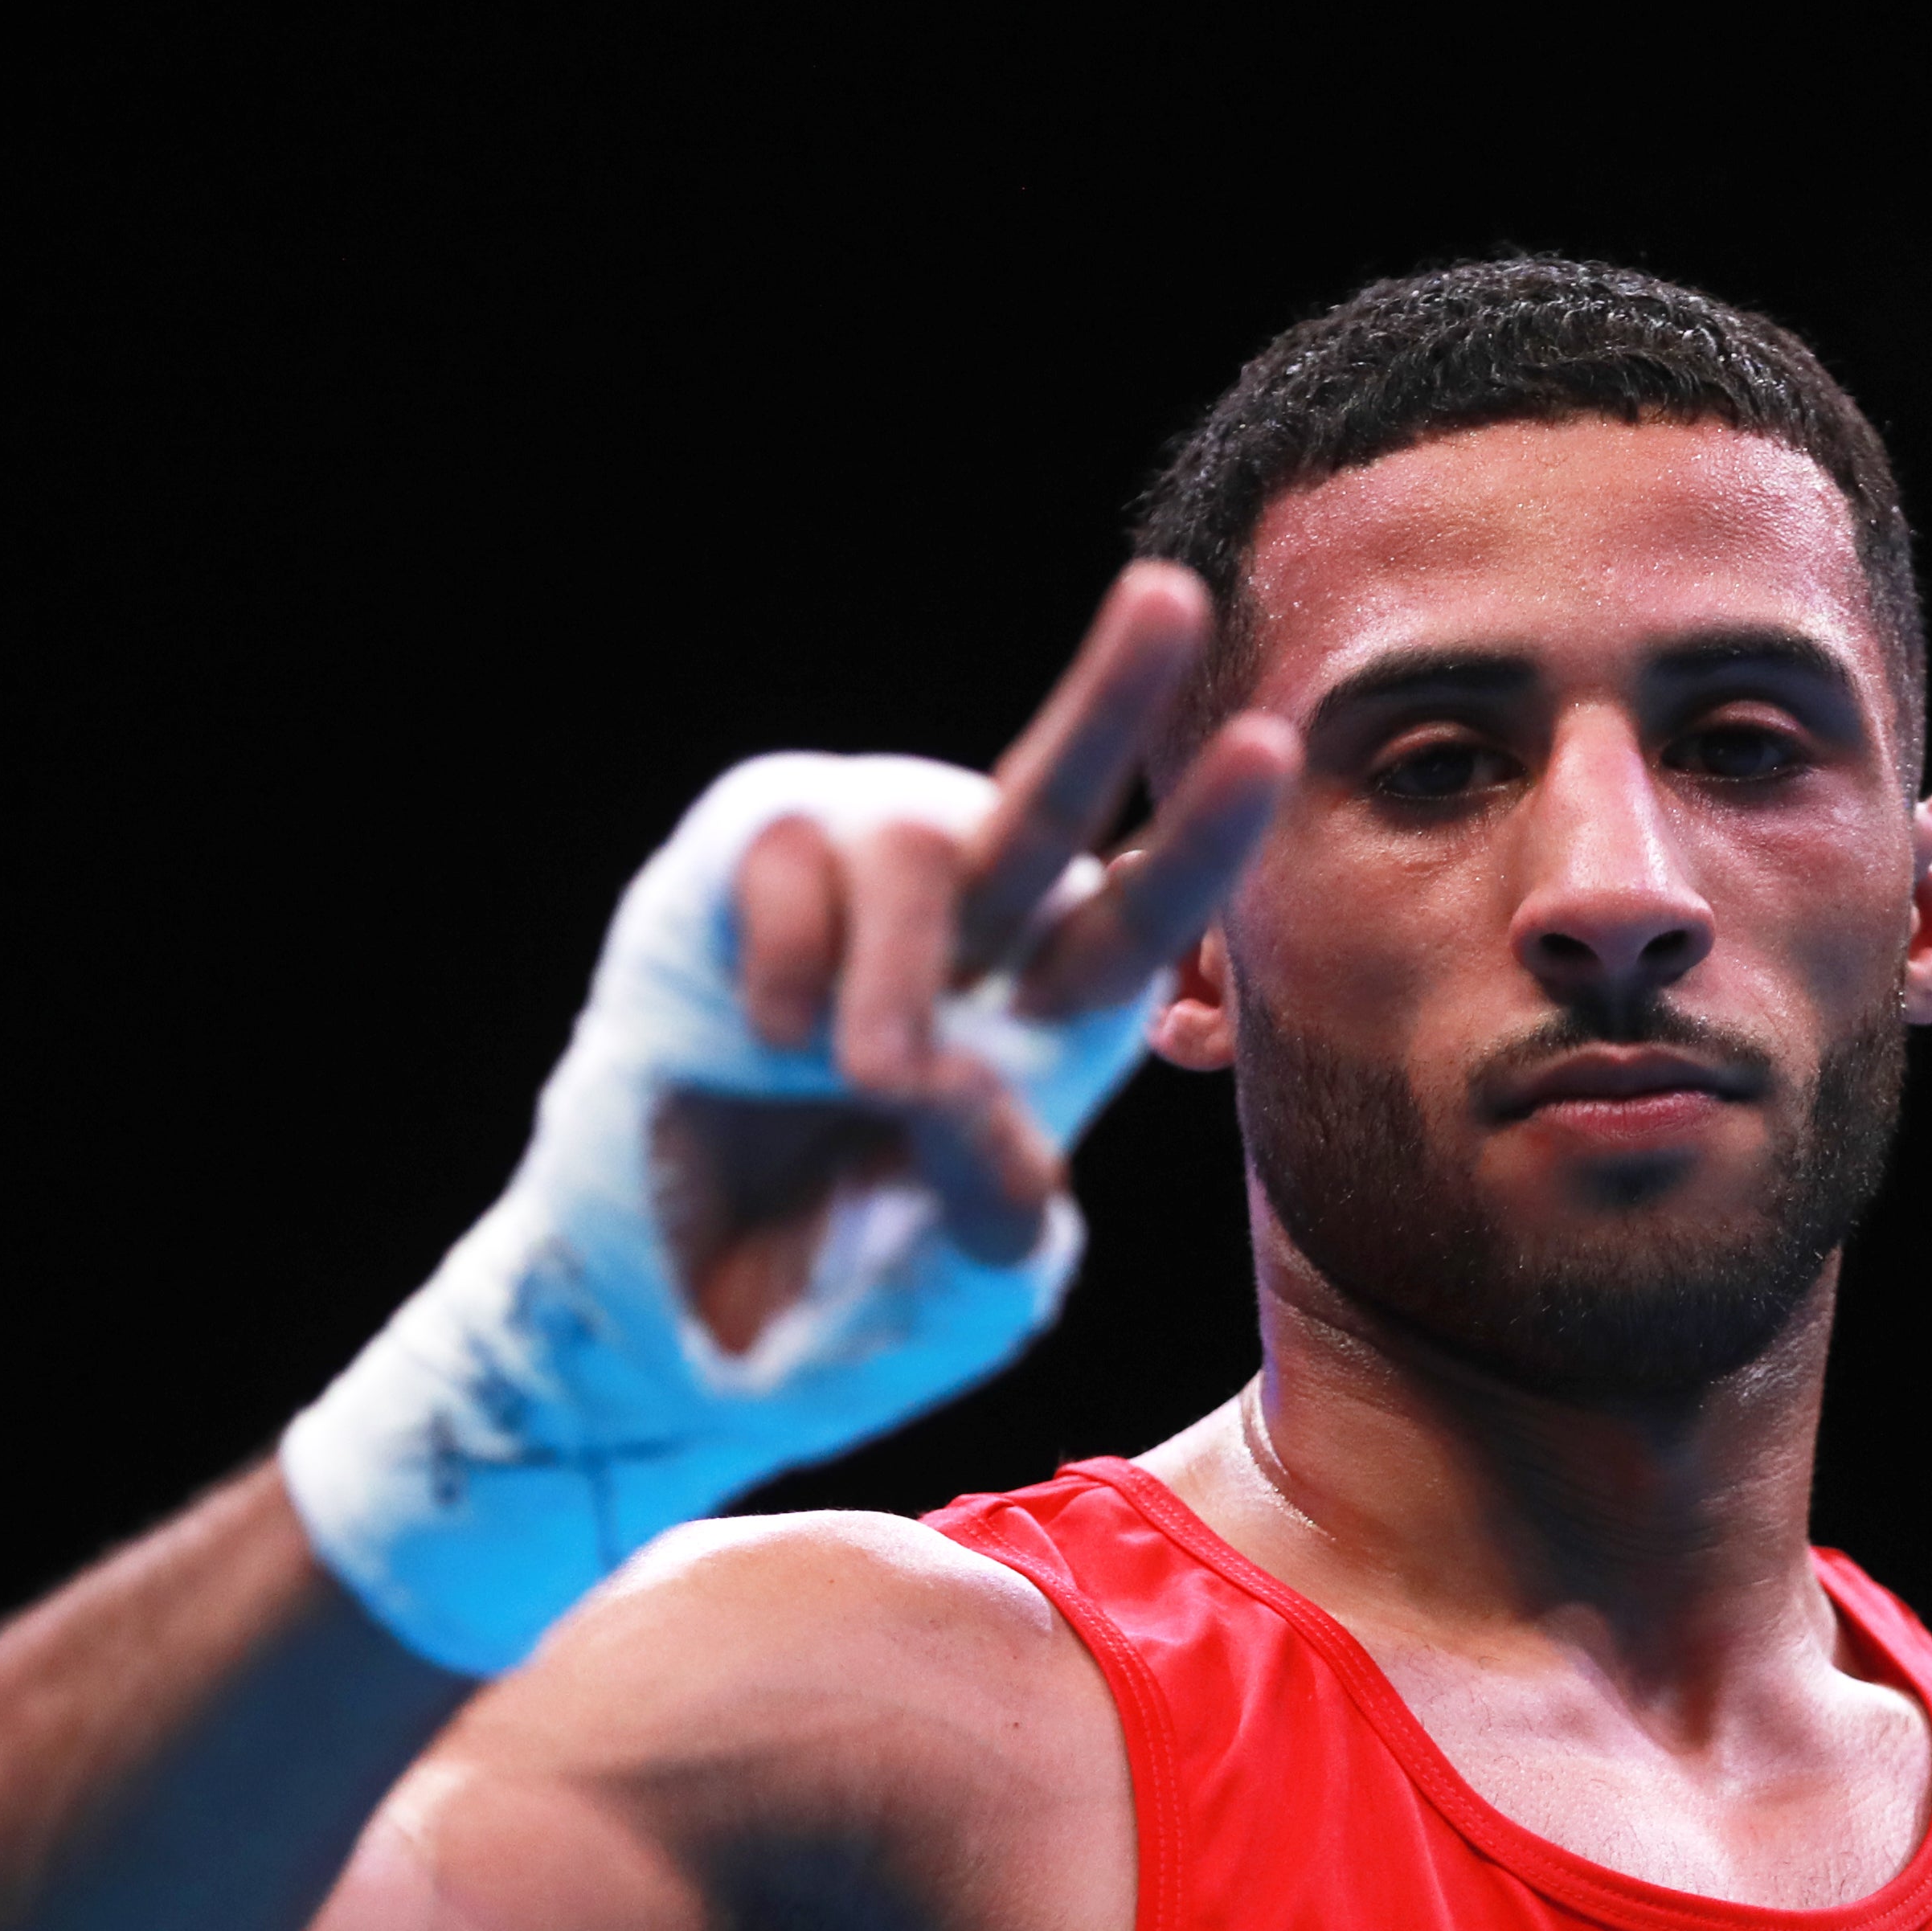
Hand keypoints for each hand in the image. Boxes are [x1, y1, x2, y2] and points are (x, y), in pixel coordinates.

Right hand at [280, 563, 1297, 1674]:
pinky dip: (785, 976)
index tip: (1269, 741)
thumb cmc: (834, 1303)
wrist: (662, 1329)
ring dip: (898, 975)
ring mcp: (847, 887)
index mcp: (1044, 1021)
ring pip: (916, 849)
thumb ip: (1003, 1209)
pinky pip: (786, 869)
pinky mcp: (735, 873)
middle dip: (1111, 699)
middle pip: (1049, 799)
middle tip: (1171, 601)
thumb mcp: (959, 1297)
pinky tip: (759, 1049)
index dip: (1201, 840)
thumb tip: (973, 1087)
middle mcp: (963, 931)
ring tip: (860, 1076)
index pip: (1143, 918)